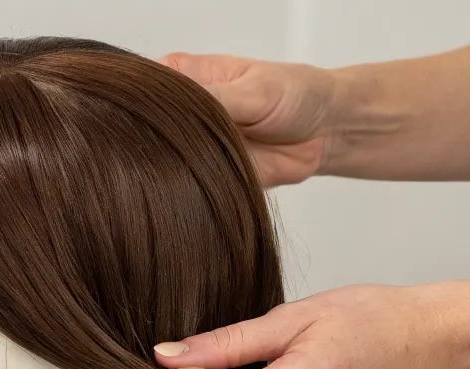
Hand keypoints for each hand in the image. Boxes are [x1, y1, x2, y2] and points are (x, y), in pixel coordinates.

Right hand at [161, 52, 339, 186]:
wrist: (326, 132)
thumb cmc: (294, 94)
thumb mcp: (254, 90)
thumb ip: (213, 98)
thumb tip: (175, 101)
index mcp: (180, 76)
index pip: (143, 89)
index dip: (145, 106)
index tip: (170, 120)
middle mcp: (177, 111)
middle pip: (148, 131)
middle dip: (166, 143)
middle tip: (200, 145)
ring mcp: (187, 145)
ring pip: (163, 163)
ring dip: (183, 168)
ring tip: (218, 161)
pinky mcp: (200, 175)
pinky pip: (186, 187)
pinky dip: (196, 190)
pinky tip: (216, 180)